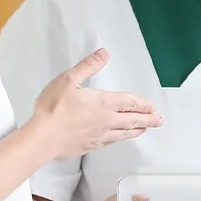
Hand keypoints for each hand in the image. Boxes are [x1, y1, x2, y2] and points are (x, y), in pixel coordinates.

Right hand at [32, 48, 162, 159]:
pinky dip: (120, 139)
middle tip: (159, 120)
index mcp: (104, 103)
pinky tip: (120, 138)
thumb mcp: (69, 79)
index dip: (143, 104)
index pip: (130, 103)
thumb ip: (88, 66)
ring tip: (145, 129)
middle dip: (148, 119)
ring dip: (137, 130)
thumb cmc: (53, 109)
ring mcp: (100, 135)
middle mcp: (106, 120)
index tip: (152, 107)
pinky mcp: (90, 146)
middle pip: (133, 120)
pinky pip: (111, 142)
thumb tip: (104, 53)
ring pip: (124, 133)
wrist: (42, 138)